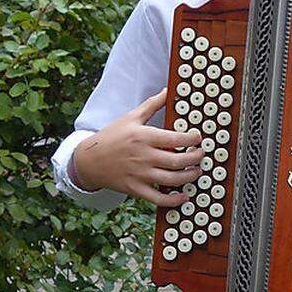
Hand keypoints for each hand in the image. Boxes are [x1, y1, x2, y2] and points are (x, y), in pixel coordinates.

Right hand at [72, 88, 203, 206]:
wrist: (89, 161)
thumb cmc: (111, 137)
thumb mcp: (130, 117)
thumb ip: (151, 105)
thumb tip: (167, 91)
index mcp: (143, 137)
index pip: (175, 139)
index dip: (192, 139)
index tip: (199, 138)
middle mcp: (143, 156)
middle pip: (177, 160)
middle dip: (195, 158)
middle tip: (202, 154)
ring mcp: (139, 174)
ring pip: (172, 179)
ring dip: (189, 177)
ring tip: (196, 171)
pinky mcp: (135, 189)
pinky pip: (158, 198)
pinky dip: (173, 200)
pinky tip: (184, 196)